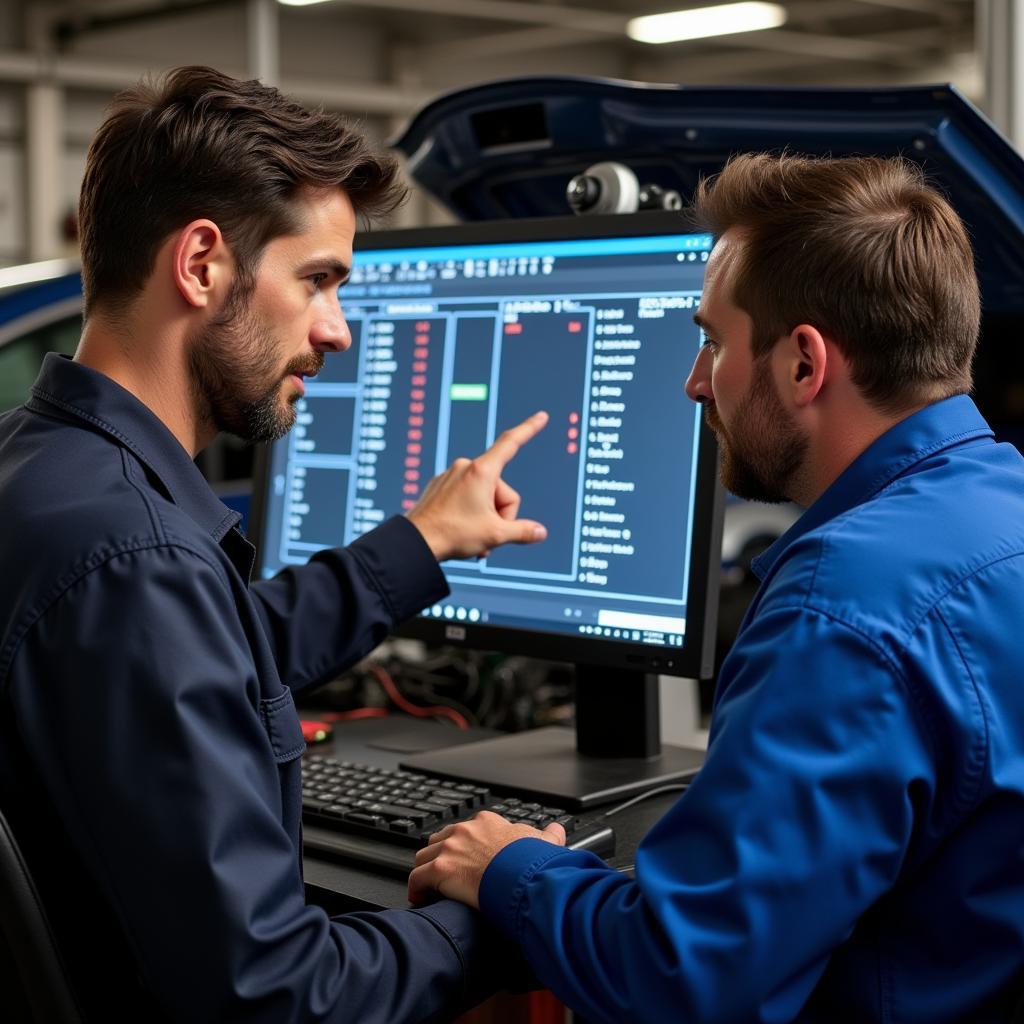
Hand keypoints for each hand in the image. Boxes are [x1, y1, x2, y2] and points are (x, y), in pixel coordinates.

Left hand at [406, 411, 548, 561]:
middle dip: (500, 514)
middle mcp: (465, 467)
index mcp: (481, 472)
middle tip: (488, 534)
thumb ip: (522, 531)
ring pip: (483, 495)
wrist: (415, 542)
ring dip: (484, 516)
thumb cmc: (453, 534)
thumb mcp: (495, 535)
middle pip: (501, 490)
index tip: (541, 416)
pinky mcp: (440, 486)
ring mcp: (451, 476)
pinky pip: (466, 496)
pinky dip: (469, 513)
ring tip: (472, 536)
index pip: (511, 443)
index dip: (529, 429)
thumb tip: (540, 532)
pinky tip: (461, 529)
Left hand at [407, 810, 565, 908]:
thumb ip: (548, 835)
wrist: (524, 877)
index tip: (465, 859)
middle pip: (439, 839)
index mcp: (486, 823)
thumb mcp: (544, 843)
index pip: (465, 829)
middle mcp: (465, 830)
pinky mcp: (441, 869)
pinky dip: (417, 890)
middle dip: (440, 856)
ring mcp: (450, 848)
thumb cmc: (532, 863)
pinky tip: (421, 899)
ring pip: (424, 857)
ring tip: (431, 888)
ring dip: (426, 872)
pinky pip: (417, 879)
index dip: (462, 846)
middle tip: (445, 874)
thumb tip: (557, 830)